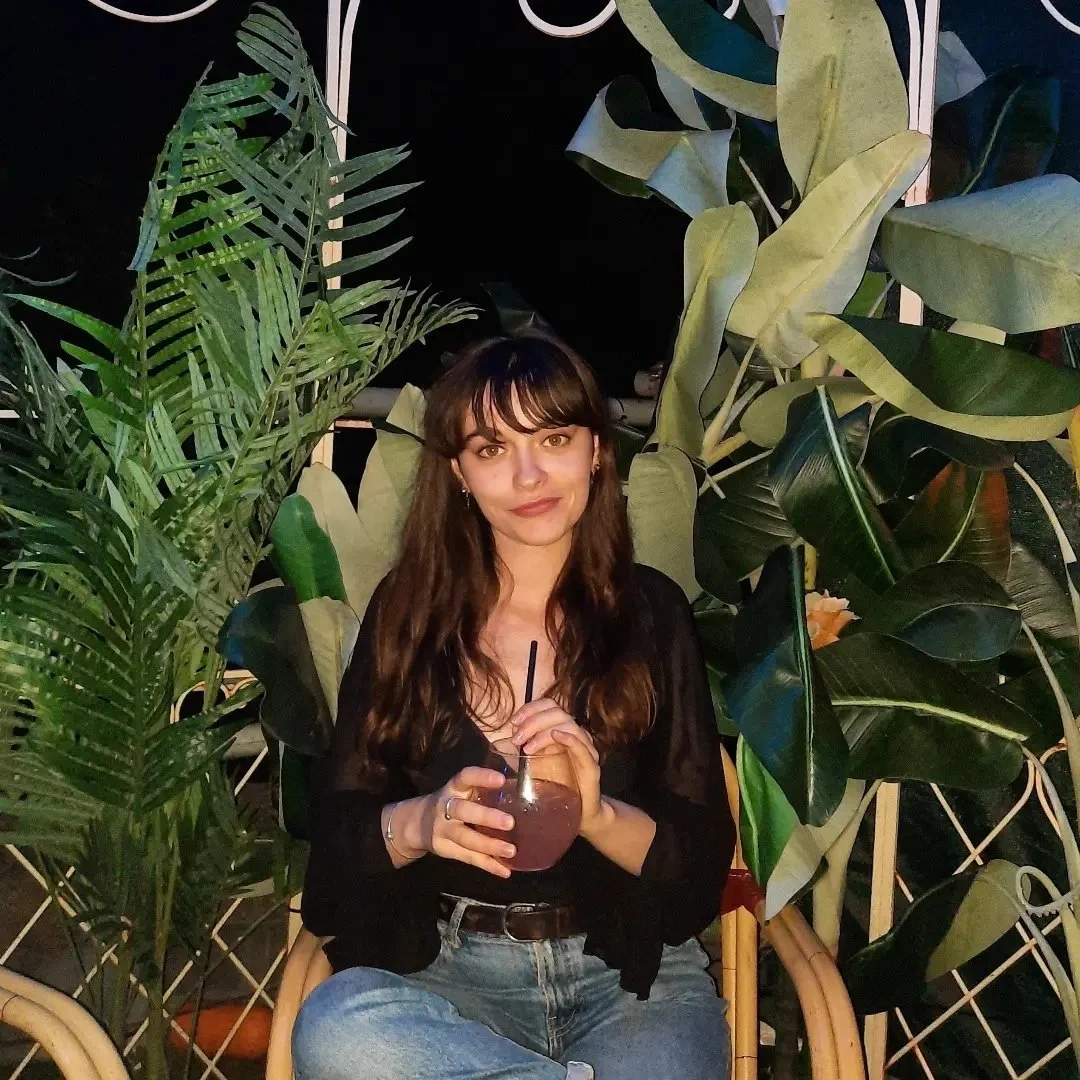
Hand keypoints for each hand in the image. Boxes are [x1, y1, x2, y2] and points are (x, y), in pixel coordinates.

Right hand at [419, 766, 516, 877]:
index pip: (466, 777)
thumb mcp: (462, 791)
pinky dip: (487, 865)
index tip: (501, 780)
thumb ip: (484, 791)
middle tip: (510, 823)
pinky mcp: (445, 849)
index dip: (482, 777)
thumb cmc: (452, 802)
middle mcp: (446, 807)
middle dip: (486, 817)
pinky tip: (505, 871)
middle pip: (463, 811)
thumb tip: (524, 788)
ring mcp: (443, 830)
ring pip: (466, 838)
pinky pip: (468, 858)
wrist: (416, 822)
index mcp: (454, 787)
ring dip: (489, 846)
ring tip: (511, 851)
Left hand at [510, 697, 602, 833]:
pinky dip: (569, 738)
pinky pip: (582, 747)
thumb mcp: (535, 764)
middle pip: (557, 712)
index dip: (531, 708)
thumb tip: (506, 738)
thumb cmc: (557, 787)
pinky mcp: (591, 767)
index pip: (550, 705)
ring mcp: (586, 749)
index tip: (513, 721)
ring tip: (527, 747)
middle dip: (533, 721)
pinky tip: (555, 735)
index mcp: (563, 730)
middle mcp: (576, 735)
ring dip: (544, 732)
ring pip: (568, 725)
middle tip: (516, 739)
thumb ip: (525, 749)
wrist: (579, 814)